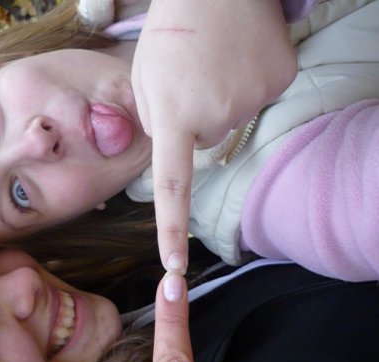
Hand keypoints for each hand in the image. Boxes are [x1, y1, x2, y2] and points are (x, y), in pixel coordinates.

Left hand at [132, 0, 297, 273]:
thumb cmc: (170, 32)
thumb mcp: (144, 78)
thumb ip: (156, 123)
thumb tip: (179, 150)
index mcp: (173, 116)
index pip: (172, 186)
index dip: (171, 231)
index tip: (173, 268)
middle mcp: (215, 116)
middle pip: (205, 142)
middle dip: (194, 119)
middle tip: (189, 78)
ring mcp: (253, 99)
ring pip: (232, 122)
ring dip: (220, 101)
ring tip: (212, 63)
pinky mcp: (280, 82)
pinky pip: (257, 101)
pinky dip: (247, 86)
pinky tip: (239, 58)